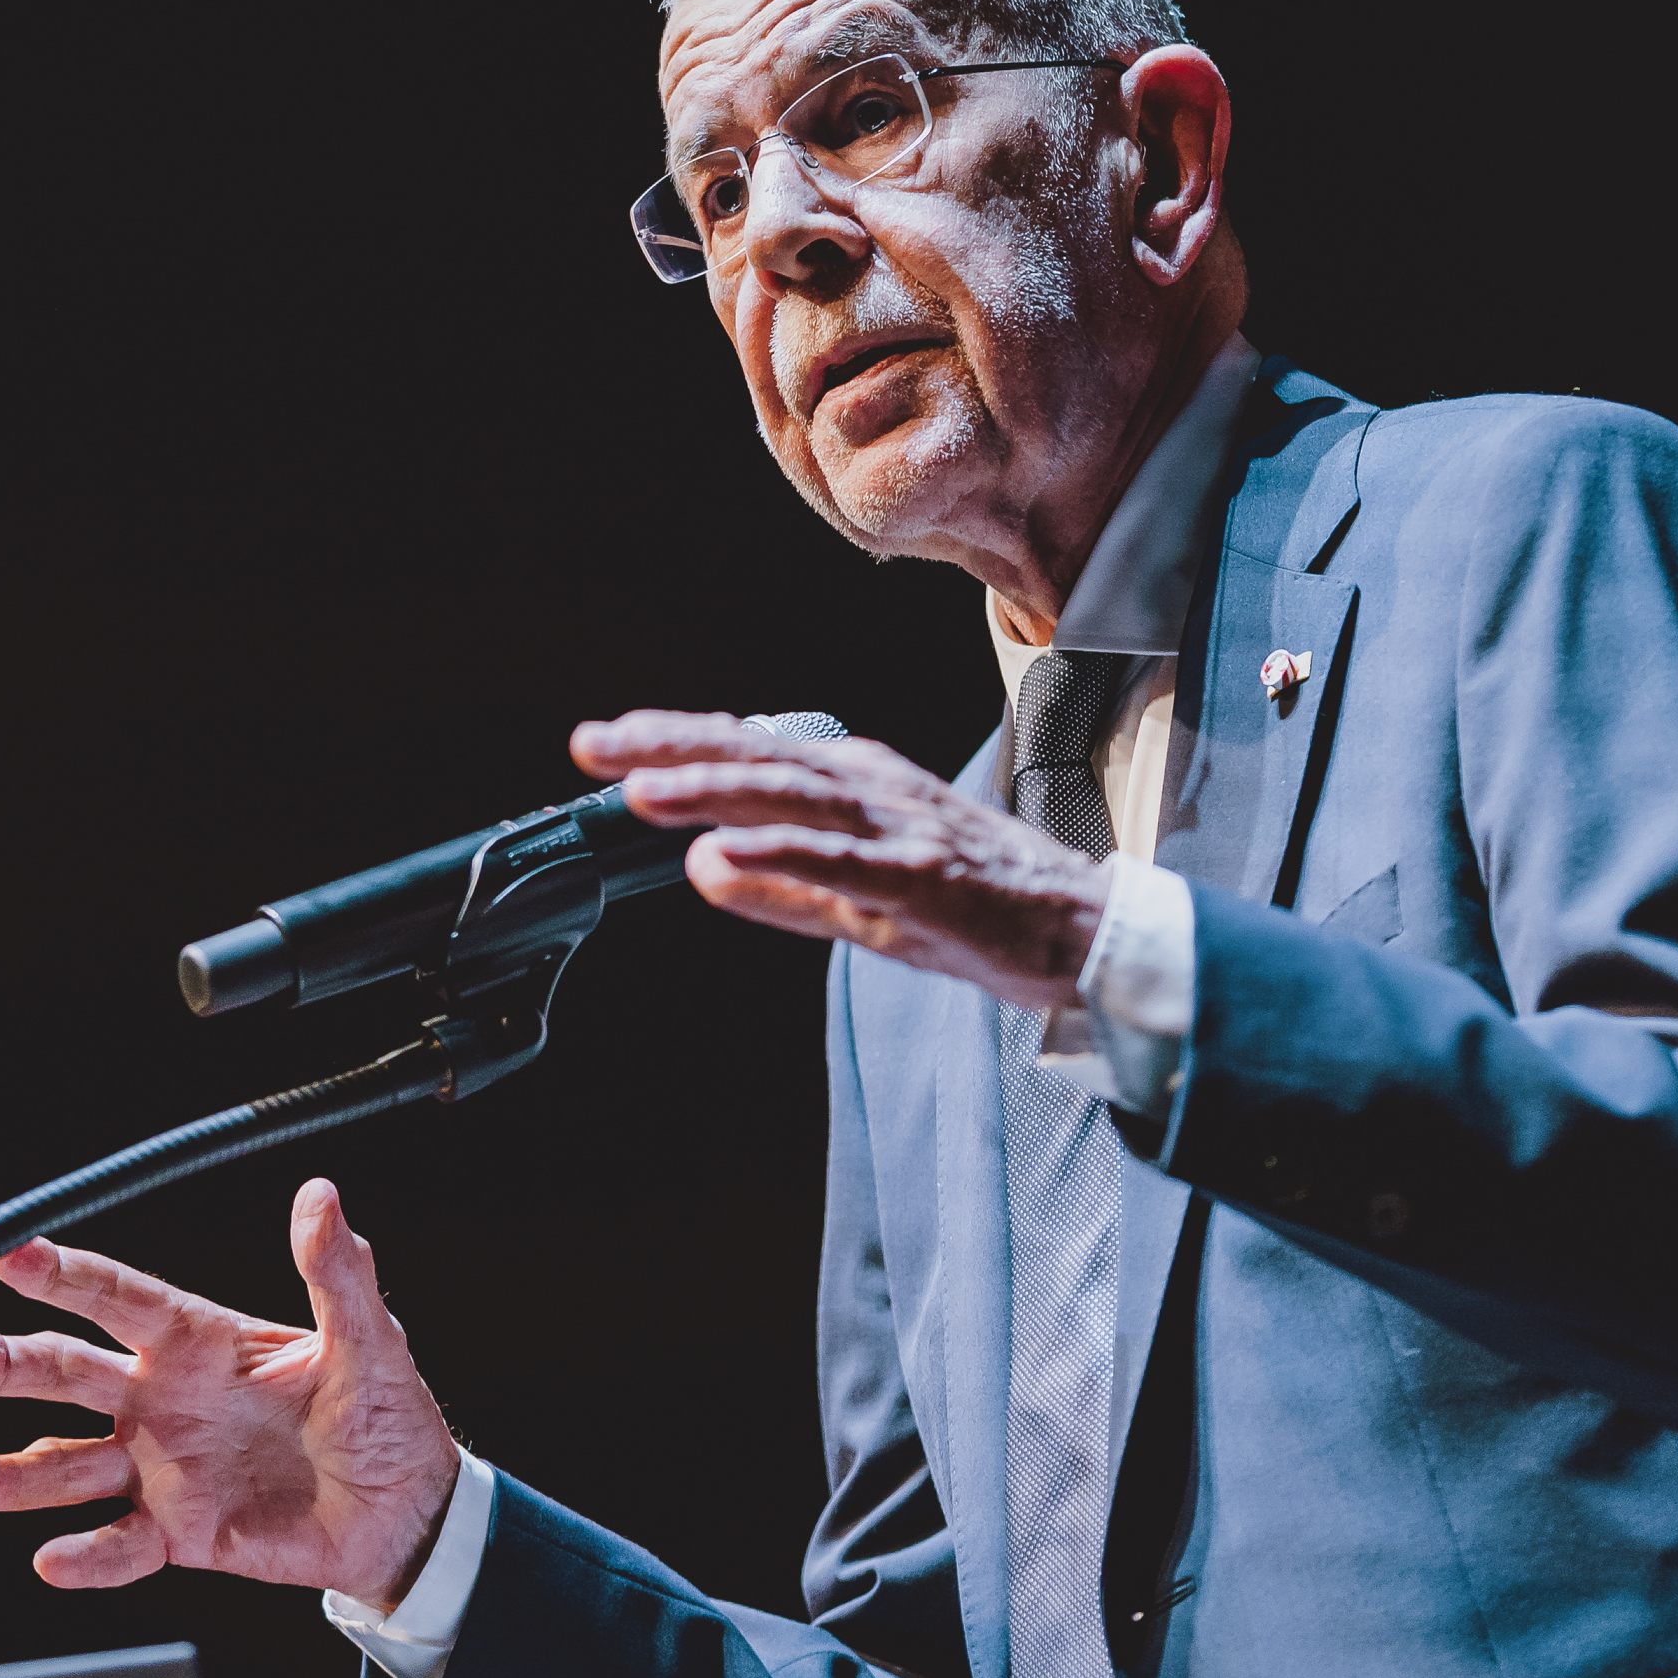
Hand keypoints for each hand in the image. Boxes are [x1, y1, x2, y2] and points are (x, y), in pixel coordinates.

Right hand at [0, 1179, 459, 1610]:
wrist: (401, 1508)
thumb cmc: (385, 1412)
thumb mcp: (368, 1339)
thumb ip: (337, 1273)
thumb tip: (321, 1194)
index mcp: (205, 1343)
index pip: (124, 1301)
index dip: (70, 1275)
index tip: (13, 1254)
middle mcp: (167, 1400)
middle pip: (74, 1374)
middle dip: (16, 1363)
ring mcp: (163, 1468)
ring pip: (69, 1467)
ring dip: (16, 1474)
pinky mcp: (176, 1533)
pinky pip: (117, 1547)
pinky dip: (84, 1555)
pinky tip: (55, 1556)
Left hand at [571, 710, 1111, 1010]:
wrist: (1084, 933)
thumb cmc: (979, 910)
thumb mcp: (861, 904)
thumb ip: (785, 887)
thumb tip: (701, 870)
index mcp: (856, 787)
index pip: (752, 752)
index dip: (676, 744)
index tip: (604, 745)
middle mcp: (872, 791)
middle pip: (758, 757)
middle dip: (671, 748)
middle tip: (593, 744)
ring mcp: (900, 828)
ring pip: (791, 796)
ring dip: (712, 789)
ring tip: (638, 788)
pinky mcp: (924, 875)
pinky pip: (840, 861)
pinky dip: (779, 853)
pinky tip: (722, 853)